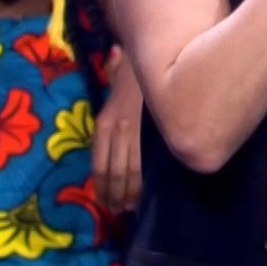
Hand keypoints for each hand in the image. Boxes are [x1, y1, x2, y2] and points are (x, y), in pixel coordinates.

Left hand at [92, 47, 141, 211]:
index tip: (104, 201)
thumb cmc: (146, 65)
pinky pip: (148, 164)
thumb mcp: (123, 67)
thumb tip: (113, 55)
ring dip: (129, 194)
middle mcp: (117, 130)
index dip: (101, 185)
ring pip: (131, 173)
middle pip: (114, 172)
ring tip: (131, 208)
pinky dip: (146, 184)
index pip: (99, 162)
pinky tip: (148, 195)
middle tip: (117, 210)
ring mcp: (137, 134)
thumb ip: (114, 70)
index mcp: (105, 121)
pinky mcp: (155, 136)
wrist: (166, 60)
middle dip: (114, 194)